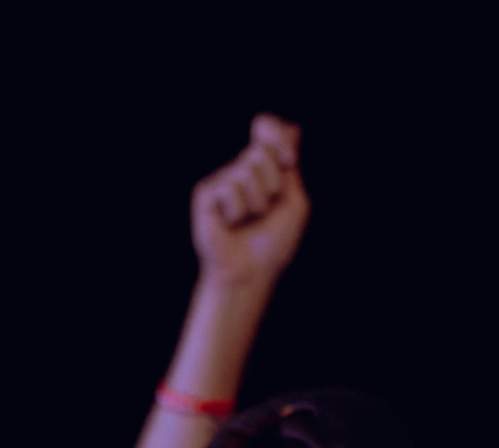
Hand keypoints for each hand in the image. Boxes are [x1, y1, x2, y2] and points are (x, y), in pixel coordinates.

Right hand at [190, 115, 308, 291]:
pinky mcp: (205, 194)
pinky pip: (229, 187)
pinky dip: (237, 210)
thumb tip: (291, 126)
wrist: (251, 271)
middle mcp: (240, 169)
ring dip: (257, 201)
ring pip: (246, 169)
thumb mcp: (294, 199)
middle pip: (262, 150)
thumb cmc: (273, 241)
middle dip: (273, 182)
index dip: (277, 135)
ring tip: (249, 219)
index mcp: (263, 168)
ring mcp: (221, 180)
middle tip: (265, 209)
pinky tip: (230, 223)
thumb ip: (290, 164)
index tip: (289, 160)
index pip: (268, 129)